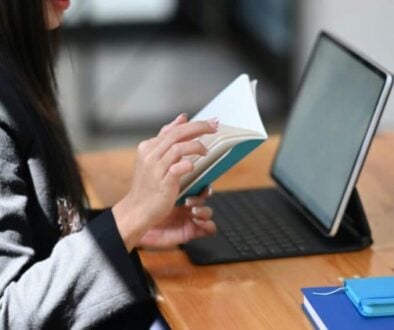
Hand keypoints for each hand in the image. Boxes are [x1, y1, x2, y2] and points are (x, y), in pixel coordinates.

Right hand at [112, 114, 217, 251]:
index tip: (210, 122)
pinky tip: (193, 166)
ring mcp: (156, 169)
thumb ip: (167, 139)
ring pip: (178, 148)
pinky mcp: (163, 183)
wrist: (137, 209)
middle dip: (198, 128)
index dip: (192, 124)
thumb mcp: (154, 158)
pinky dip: (188, 165)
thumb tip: (182, 118)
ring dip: (196, 146)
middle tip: (214, 127)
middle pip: (177, 134)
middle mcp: (151, 155)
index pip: (173, 130)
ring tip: (205, 151)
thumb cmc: (148, 184)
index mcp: (148, 147)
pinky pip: (177, 168)